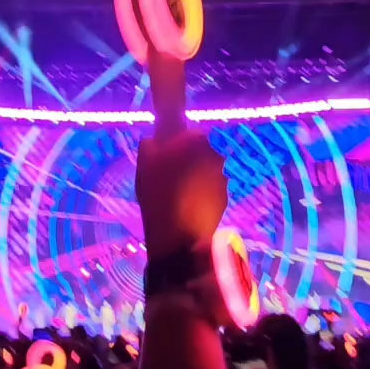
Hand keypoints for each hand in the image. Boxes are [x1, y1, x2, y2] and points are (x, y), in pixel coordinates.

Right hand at [135, 129, 225, 259]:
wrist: (179, 237)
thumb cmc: (158, 197)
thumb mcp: (144, 167)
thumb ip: (149, 146)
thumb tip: (153, 140)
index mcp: (195, 142)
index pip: (189, 132)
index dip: (177, 141)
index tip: (165, 153)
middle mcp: (214, 156)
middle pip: (199, 150)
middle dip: (187, 157)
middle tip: (169, 174)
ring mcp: (222, 177)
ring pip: (206, 170)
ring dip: (195, 175)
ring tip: (178, 193)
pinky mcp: (225, 197)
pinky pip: (211, 188)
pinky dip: (202, 192)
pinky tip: (188, 205)